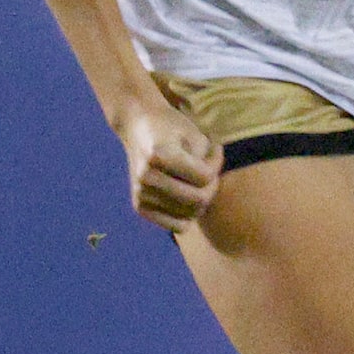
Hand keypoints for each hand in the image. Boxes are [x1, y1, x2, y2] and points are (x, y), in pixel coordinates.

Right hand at [112, 93, 221, 229]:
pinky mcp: (139, 206)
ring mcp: (140, 194)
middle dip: (211, 185)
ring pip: (191, 214)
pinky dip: (188, 214)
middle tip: (207, 169)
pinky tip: (185, 195)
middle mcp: (146, 178)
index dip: (215, 163)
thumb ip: (210, 162)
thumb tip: (210, 189)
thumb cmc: (173, 129)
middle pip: (199, 200)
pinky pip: (177, 226)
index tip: (212, 149)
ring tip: (194, 179)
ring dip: (200, 198)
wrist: (138, 127)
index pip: (205, 178)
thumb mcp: (196, 134)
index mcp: (159, 156)